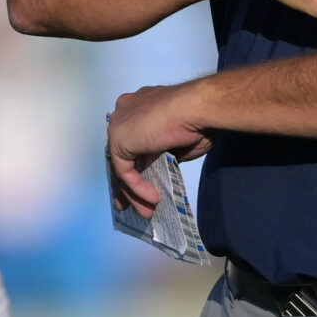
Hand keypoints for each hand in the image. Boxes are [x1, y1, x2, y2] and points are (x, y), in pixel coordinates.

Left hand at [106, 82, 212, 217]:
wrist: (196, 107)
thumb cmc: (197, 118)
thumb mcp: (179, 140)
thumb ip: (164, 151)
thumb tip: (161, 165)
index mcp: (140, 104)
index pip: (131, 137)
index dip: (134, 160)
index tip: (142, 179)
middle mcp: (125, 111)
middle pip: (120, 153)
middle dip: (125, 182)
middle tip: (130, 204)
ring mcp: (119, 125)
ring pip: (121, 165)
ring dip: (132, 192)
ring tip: (146, 211)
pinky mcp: (118, 141)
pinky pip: (124, 171)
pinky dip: (137, 188)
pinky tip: (152, 199)